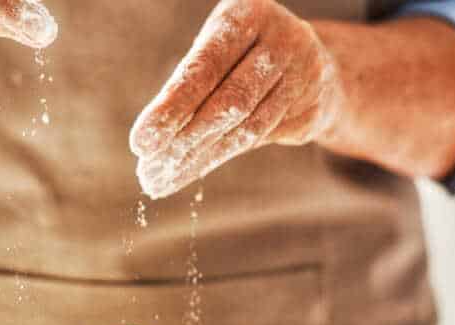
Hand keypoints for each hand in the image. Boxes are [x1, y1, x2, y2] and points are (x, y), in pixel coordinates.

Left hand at [130, 0, 343, 198]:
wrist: (311, 63)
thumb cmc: (242, 55)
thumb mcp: (216, 50)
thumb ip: (190, 83)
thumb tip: (151, 140)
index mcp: (248, 14)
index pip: (206, 66)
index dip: (172, 107)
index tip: (141, 143)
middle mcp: (282, 39)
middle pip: (230, 101)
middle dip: (184, 140)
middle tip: (149, 171)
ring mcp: (305, 74)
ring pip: (246, 127)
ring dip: (199, 158)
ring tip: (163, 179)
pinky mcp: (313, 108)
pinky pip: (261, 138)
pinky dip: (220, 157)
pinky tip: (191, 170)